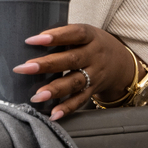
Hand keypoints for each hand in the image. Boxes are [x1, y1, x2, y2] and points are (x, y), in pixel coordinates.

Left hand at [13, 24, 135, 120]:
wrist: (122, 64)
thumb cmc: (93, 45)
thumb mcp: (85, 34)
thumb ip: (64, 36)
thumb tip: (30, 42)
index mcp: (91, 37)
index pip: (74, 34)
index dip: (55, 36)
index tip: (32, 40)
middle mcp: (94, 56)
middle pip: (71, 60)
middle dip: (46, 65)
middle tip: (24, 68)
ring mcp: (94, 75)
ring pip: (74, 83)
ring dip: (54, 90)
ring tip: (36, 96)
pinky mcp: (93, 90)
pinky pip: (80, 101)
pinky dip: (66, 108)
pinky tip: (52, 114)